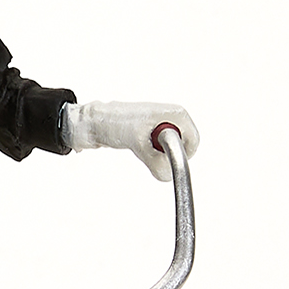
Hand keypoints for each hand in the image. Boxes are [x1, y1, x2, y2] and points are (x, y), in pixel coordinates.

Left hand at [63, 100, 199, 180]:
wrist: (95, 122)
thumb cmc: (114, 123)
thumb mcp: (138, 144)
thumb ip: (156, 161)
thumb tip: (167, 175)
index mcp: (176, 114)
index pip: (193, 143)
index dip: (180, 155)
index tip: (161, 159)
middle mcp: (173, 117)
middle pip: (183, 149)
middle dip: (166, 157)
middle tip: (147, 152)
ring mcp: (164, 125)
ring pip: (170, 153)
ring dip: (156, 157)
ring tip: (138, 146)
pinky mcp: (154, 133)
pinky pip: (160, 153)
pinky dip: (150, 156)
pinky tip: (137, 147)